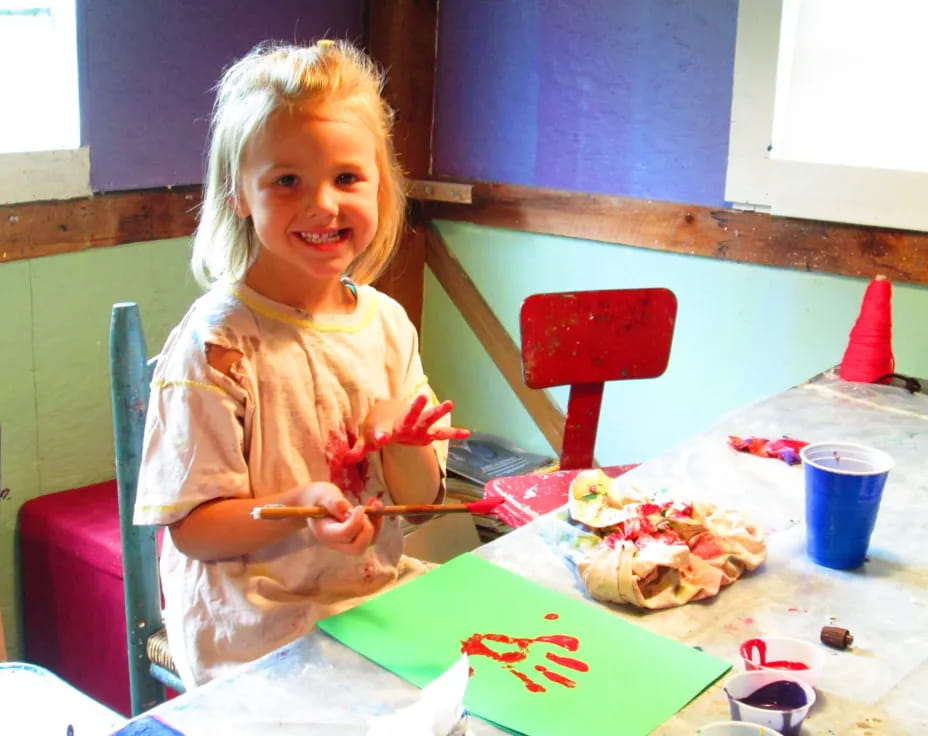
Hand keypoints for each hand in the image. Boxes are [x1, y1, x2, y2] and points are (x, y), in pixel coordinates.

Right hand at [299, 482, 381, 554]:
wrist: (315, 503)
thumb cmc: (317, 497)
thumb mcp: (322, 494)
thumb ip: (332, 501)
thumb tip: (345, 508)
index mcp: (325, 533)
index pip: (345, 535)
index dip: (356, 522)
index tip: (359, 507)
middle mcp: (336, 542)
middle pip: (357, 548)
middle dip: (367, 530)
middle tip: (365, 511)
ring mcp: (346, 542)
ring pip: (368, 542)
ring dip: (377, 524)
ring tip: (375, 503)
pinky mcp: (355, 536)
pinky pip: (371, 535)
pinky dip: (377, 521)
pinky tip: (374, 504)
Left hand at [342, 394, 469, 462]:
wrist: (387, 414)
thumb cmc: (376, 426)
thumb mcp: (365, 439)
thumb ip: (358, 449)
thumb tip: (345, 459)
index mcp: (386, 427)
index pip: (381, 432)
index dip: (379, 436)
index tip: (379, 439)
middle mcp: (404, 424)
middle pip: (409, 417)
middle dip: (414, 409)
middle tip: (422, 398)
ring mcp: (417, 427)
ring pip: (428, 418)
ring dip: (438, 412)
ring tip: (450, 404)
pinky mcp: (426, 432)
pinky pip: (441, 433)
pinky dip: (453, 433)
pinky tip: (467, 433)